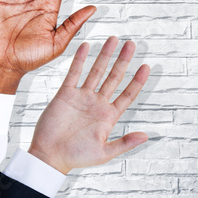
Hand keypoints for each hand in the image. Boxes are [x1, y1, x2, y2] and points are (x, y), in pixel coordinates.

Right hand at [28, 37, 149, 174]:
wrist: (50, 154)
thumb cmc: (77, 157)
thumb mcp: (104, 153)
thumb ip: (124, 143)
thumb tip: (146, 136)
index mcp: (109, 116)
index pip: (127, 94)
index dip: (137, 81)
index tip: (146, 66)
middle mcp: (97, 103)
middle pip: (114, 77)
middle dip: (123, 60)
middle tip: (131, 44)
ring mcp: (81, 97)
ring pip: (96, 71)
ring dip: (105, 56)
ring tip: (113, 40)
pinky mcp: (65, 94)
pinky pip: (74, 73)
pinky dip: (80, 59)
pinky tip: (86, 46)